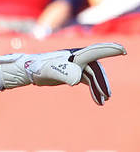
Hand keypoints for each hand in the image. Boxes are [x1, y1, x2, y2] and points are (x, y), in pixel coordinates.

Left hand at [0, 43, 124, 104]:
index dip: (109, 50)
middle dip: (102, 82)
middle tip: (107, 95)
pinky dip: (94, 90)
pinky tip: (98, 100)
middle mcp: (78, 58)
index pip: (94, 51)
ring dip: (99, 88)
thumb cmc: (37, 68)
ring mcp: (77, 65)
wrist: (28, 70)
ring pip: (93, 77)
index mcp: (74, 55)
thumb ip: (63, 73)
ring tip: (103, 101)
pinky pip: (88, 81)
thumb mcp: (48, 72)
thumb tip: (76, 80)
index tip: (122, 51)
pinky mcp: (74, 73)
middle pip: (96, 70)